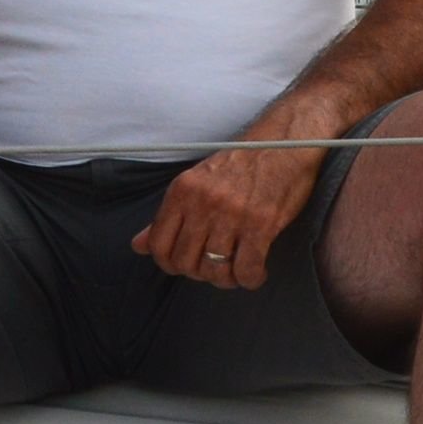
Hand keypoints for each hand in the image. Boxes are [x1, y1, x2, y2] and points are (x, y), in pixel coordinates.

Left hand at [135, 138, 317, 289]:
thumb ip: (168, 217)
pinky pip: (246, 270)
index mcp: (182, 191)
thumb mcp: (197, 183)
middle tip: (215, 268)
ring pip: (215, 271)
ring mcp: (232, 214)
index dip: (170, 264)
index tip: (186, 264)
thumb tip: (138, 246)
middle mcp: (203, 203)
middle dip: (200, 274)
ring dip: (227, 280)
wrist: (284, 143)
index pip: (158, 245)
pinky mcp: (261, 224)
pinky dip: (250, 279)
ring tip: (236, 270)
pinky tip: (256, 271)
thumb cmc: (241, 164)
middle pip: (185, 263)